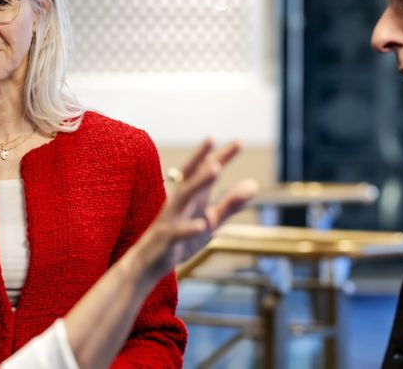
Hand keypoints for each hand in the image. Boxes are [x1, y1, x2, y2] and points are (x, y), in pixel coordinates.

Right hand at [138, 139, 257, 279]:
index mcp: (192, 198)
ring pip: (184, 196)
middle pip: (191, 176)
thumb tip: (254, 185)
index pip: (206, 172)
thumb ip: (230, 204)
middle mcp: (180, 202)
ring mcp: (171, 219)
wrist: (149, 265)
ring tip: (216, 169)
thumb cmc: (180, 240)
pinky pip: (178, 232)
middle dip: (203, 158)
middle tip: (213, 138)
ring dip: (199, 182)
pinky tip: (203, 225)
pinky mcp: (166, 239)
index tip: (239, 141)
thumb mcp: (211, 221)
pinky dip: (189, 227)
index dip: (222, 157)